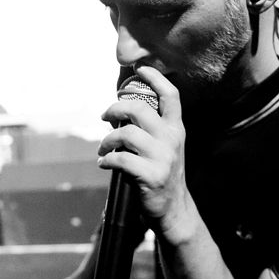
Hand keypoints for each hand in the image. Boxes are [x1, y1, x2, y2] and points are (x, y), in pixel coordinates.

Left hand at [98, 66, 191, 240]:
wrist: (173, 209)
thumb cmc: (162, 173)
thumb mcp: (165, 147)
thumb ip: (151, 128)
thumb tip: (120, 110)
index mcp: (176, 129)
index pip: (170, 95)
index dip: (155, 78)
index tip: (140, 69)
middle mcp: (172, 139)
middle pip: (139, 109)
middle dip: (115, 108)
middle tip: (104, 116)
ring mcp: (162, 157)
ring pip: (125, 133)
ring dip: (107, 140)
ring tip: (102, 149)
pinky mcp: (150, 175)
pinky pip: (120, 159)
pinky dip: (106, 159)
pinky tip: (104, 163)